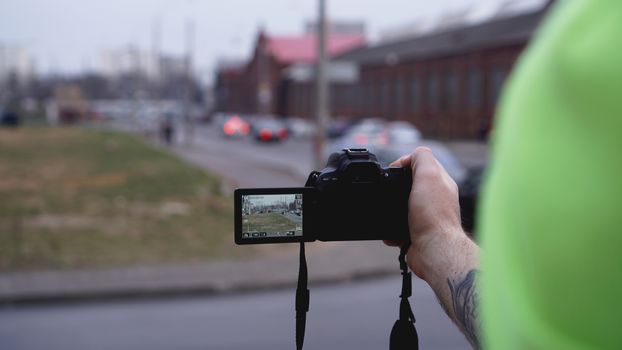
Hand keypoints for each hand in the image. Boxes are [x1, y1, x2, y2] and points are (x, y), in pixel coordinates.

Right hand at [385, 147, 465, 280]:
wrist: (434, 251)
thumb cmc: (433, 215)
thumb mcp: (428, 174)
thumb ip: (421, 158)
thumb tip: (409, 158)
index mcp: (441, 182)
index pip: (421, 163)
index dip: (404, 163)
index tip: (392, 171)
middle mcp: (435, 199)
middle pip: (409, 184)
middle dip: (395, 187)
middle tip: (388, 191)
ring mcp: (426, 217)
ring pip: (401, 206)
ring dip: (390, 209)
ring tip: (387, 212)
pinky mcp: (416, 234)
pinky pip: (397, 226)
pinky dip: (389, 228)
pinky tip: (389, 232)